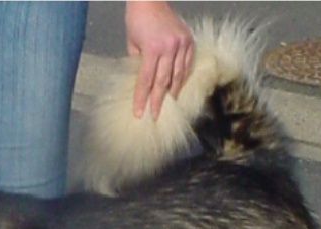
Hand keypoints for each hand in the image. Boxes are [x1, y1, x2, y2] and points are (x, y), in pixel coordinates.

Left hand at [125, 1, 193, 119]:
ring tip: (168, 103)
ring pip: (178, 74)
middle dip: (158, 100)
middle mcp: (169, 46)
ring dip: (173, 91)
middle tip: (155, 115)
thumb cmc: (136, 20)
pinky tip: (177, 86)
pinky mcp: (188, 40)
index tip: (139, 113)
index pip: (145, 80)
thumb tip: (142, 83)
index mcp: (152, 48)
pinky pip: (187, 64)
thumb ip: (138, 64)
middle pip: (163, 81)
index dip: (142, 98)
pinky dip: (182, 76)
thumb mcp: (132, 44)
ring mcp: (181, 43)